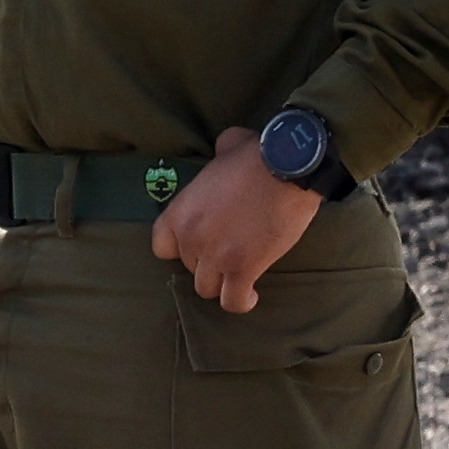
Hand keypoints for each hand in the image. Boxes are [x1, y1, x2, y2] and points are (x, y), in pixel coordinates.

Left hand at [151, 126, 323, 312]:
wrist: (287, 167)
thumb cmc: (258, 154)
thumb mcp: (226, 147)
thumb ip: (217, 154)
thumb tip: (226, 148)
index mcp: (179, 213)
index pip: (161, 247)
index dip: (180, 249)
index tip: (198, 245)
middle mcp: (190, 239)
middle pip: (189, 267)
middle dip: (207, 262)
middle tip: (229, 253)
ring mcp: (215, 256)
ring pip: (207, 288)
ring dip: (222, 283)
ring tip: (238, 276)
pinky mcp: (244, 269)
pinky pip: (233, 300)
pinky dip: (240, 301)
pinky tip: (249, 297)